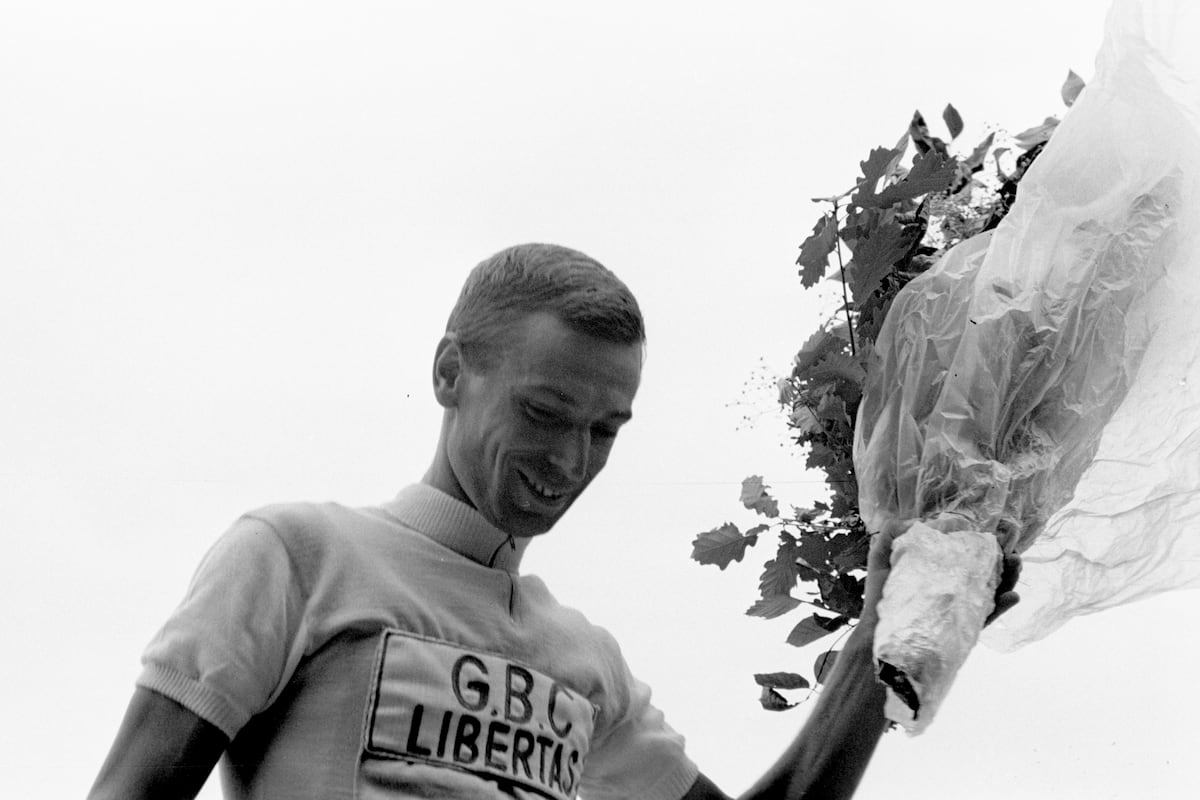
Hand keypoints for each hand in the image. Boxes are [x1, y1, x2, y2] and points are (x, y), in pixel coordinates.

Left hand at [859, 520, 1021, 629]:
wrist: (875, 630)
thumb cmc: (880, 594)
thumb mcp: (881, 557)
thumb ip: (893, 534)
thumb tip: (917, 522)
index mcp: (940, 568)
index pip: (967, 552)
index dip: (984, 543)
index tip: (997, 534)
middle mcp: (954, 585)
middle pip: (987, 570)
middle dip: (1004, 559)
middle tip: (1012, 551)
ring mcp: (961, 606)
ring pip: (993, 590)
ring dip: (1009, 578)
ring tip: (1017, 564)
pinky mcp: (962, 627)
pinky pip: (987, 617)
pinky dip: (1002, 607)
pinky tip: (1012, 596)